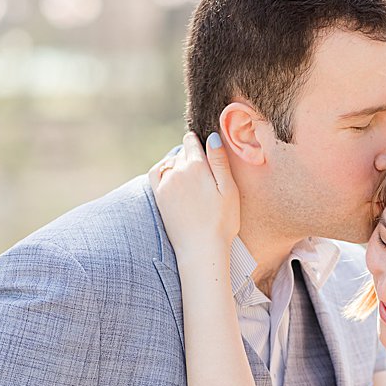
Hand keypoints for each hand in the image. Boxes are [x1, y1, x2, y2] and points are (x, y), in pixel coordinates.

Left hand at [151, 131, 240, 253]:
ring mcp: (165, 185)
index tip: (207, 150)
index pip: (192, 141)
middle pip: (182, 152)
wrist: (201, 249)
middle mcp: (177, 172)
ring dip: (179, 163)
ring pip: (170, 162)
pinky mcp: (159, 197)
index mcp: (197, 166)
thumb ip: (220, 161)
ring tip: (192, 177)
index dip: (200, 143)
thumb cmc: (222, 221)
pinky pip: (156, 173)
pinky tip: (172, 175)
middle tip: (204, 170)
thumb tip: (213, 137)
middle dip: (192, 155)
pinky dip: (162, 169)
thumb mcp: (229, 190)